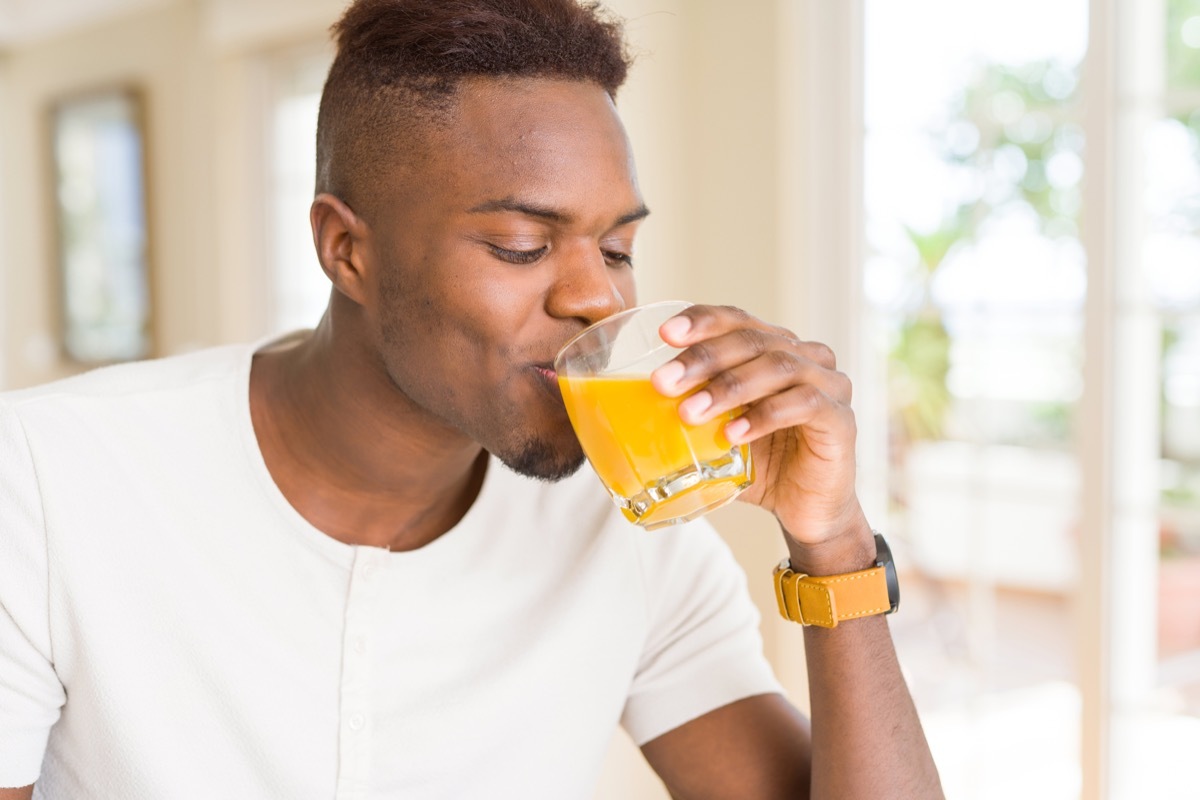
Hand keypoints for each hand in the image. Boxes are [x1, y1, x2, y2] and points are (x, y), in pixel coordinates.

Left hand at [651, 304, 874, 573]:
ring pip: (777, 367)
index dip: (702, 321)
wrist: (806, 512)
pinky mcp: (841, 419)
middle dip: (703, 358)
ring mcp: (829, 385)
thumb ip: (686, 412)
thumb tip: (617, 410)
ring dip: (728, 388)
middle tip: (663, 382)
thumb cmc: (759, 465)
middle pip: (752, 340)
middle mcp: (805, 357)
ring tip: (690, 413)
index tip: (664, 334)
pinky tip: (732, 435)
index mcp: (774, 348)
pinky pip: (803, 405)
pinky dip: (763, 417)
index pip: (736, 320)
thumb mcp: (716, 433)